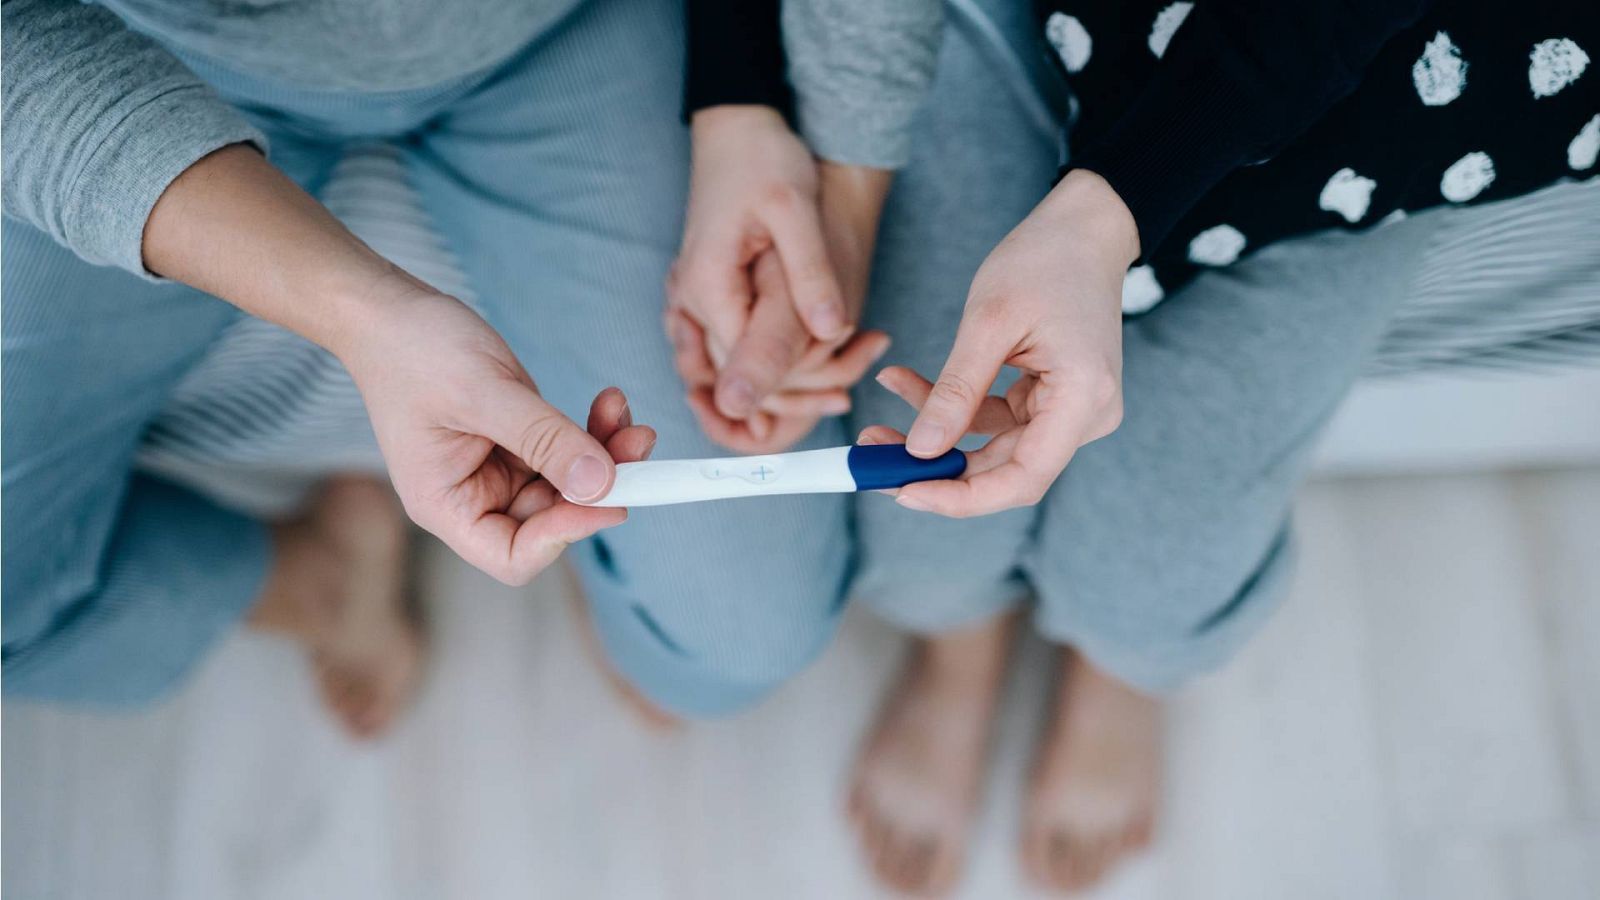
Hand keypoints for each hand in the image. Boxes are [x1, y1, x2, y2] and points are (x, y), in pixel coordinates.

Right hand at [340, 279, 655, 583]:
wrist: (390, 310)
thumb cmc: (413, 350)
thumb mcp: (483, 392)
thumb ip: (543, 440)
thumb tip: (602, 485)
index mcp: (446, 505)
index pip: (514, 555)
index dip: (564, 535)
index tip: (609, 498)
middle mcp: (474, 498)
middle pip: (552, 519)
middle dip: (599, 486)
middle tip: (639, 442)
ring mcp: (498, 471)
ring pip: (570, 485)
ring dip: (606, 455)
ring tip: (625, 415)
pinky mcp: (518, 443)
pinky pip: (568, 452)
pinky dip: (594, 432)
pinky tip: (609, 403)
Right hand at [669, 109, 891, 451]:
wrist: (737, 127)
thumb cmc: (764, 158)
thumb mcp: (795, 209)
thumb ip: (810, 271)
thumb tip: (832, 329)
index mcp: (708, 286)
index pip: (745, 365)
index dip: (794, 382)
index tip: (842, 390)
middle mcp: (691, 301)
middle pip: (736, 373)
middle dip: (789, 389)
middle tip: (846, 399)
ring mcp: (695, 299)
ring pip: (734, 362)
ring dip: (783, 378)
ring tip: (840, 387)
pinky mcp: (711, 293)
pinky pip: (737, 340)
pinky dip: (772, 353)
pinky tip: (816, 351)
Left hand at [866, 170, 1138, 517]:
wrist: (1083, 227)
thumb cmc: (1045, 259)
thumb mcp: (990, 321)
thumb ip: (956, 390)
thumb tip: (920, 450)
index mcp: (1083, 399)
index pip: (1022, 479)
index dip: (962, 497)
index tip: (904, 492)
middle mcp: (1086, 415)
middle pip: (1003, 469)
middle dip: (934, 465)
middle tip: (871, 455)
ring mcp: (1071, 409)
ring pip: (992, 445)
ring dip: (934, 433)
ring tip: (877, 414)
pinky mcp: (1052, 397)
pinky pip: (995, 418)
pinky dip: (952, 406)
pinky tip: (904, 381)